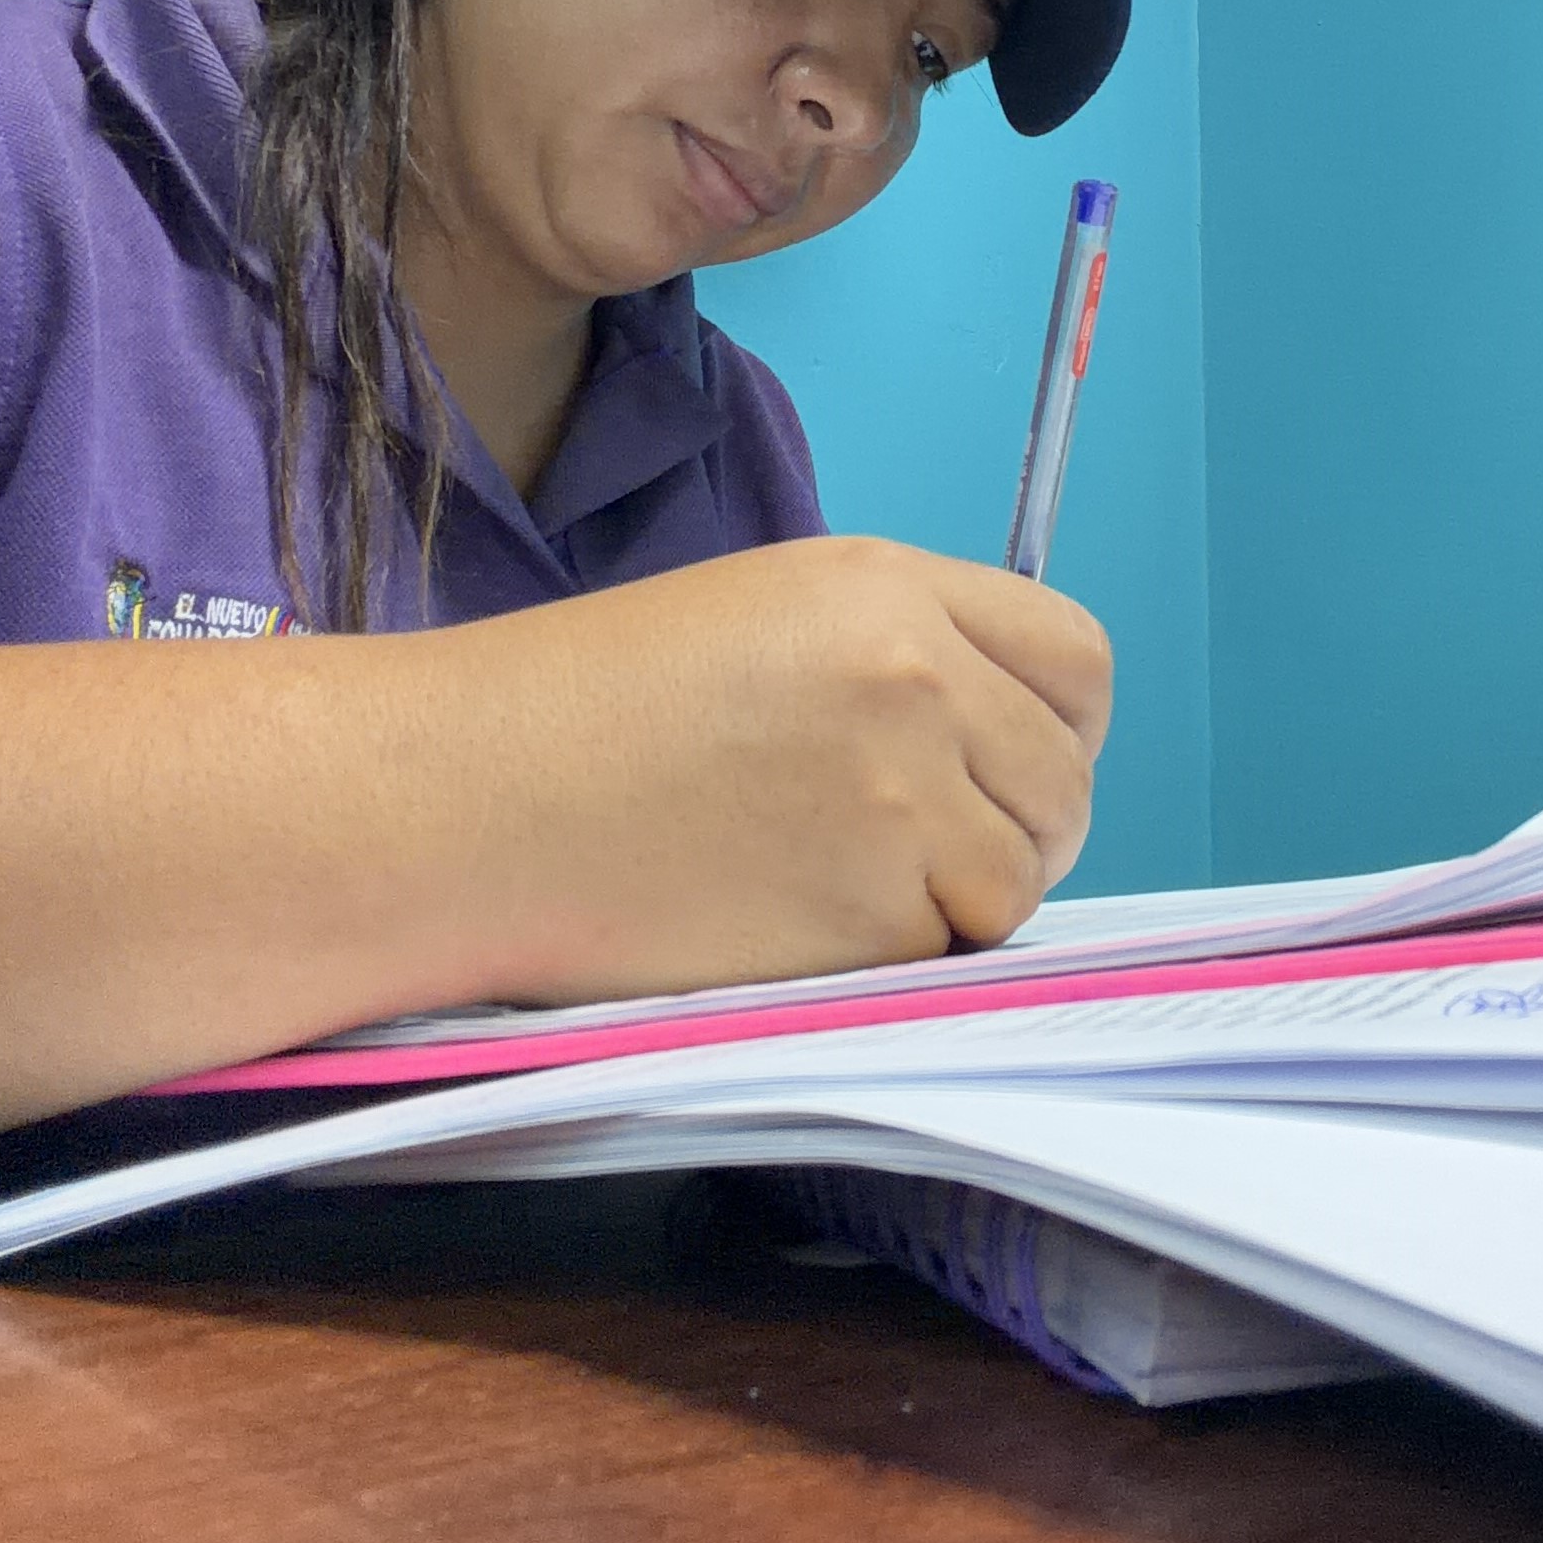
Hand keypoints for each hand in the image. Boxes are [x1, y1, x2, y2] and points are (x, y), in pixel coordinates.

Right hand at [403, 536, 1112, 1004]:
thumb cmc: (581, 712)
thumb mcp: (761, 617)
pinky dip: (893, 954)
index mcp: (887, 588)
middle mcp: (916, 678)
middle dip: (1019, 826)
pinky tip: (794, 921)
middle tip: (931, 856)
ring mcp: (904, 798)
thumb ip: (896, 657)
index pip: (1075, 659)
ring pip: (1020, 875)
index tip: (1013, 767)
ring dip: (959, 900)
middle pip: (1065, 776)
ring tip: (839, 885)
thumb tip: (997, 744)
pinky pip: (945, 947)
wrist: (467, 800)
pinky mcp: (874, 912)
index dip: (1058, 726)